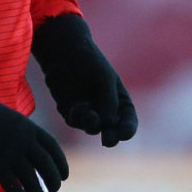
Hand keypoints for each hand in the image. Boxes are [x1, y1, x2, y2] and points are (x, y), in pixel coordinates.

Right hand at [0, 64, 67, 191]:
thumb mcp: (11, 119)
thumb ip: (24, 134)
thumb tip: (33, 151)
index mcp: (29, 127)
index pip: (53, 148)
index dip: (61, 164)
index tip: (64, 175)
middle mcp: (24, 141)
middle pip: (47, 166)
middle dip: (53, 181)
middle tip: (53, 189)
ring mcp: (10, 154)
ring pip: (32, 180)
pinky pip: (14, 188)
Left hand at [32, 14, 137, 146]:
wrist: (63, 51)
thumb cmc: (89, 60)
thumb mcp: (104, 77)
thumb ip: (109, 100)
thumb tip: (109, 123)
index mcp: (120, 100)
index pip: (128, 120)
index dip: (128, 129)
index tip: (125, 133)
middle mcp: (105, 109)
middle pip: (111, 130)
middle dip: (111, 137)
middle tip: (108, 141)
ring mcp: (88, 111)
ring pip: (92, 128)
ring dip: (91, 124)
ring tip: (90, 115)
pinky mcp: (71, 111)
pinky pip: (75, 121)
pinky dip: (77, 117)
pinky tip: (77, 107)